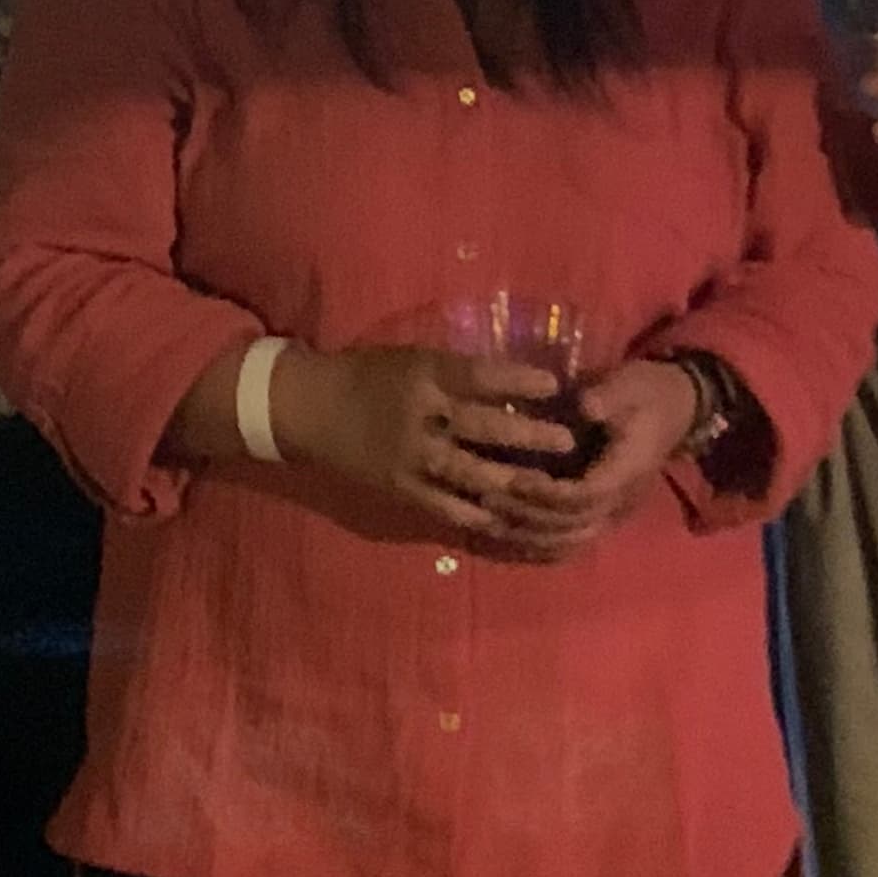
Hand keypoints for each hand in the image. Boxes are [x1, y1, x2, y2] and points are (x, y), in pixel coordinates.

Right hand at [270, 344, 580, 540]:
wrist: (310, 410)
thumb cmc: (367, 375)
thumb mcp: (410, 359)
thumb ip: (454, 373)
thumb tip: (512, 384)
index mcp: (421, 376)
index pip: (477, 377)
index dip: (517, 381)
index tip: (553, 386)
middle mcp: (419, 417)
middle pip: (482, 428)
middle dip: (528, 436)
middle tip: (566, 441)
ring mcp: (410, 457)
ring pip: (470, 473)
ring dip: (512, 480)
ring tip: (546, 484)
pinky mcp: (401, 488)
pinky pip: (445, 505)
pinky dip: (477, 513)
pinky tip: (507, 517)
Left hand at [475, 358, 690, 564]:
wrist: (675, 409)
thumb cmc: (647, 392)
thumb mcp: (630, 383)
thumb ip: (608, 396)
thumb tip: (584, 406)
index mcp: (629, 470)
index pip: (586, 495)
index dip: (548, 492)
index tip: (514, 477)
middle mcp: (622, 500)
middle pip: (573, 526)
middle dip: (529, 516)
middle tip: (488, 499)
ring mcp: (613, 513)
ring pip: (570, 542)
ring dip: (529, 536)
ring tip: (490, 521)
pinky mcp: (603, 516)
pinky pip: (571, 543)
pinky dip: (539, 547)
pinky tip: (508, 540)